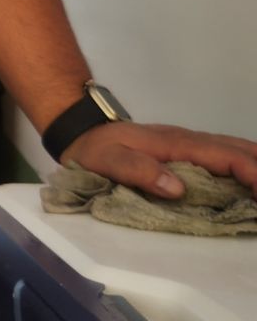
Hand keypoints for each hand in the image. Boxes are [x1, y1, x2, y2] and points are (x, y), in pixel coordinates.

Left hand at [64, 122, 256, 198]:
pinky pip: (223, 154)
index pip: (227, 156)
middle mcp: (188, 140)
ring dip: (256, 164)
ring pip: (234, 148)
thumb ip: (138, 171)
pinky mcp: (184, 150)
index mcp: (176, 144)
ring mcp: (188, 143)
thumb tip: (176, 188)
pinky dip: (244, 163)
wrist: (81, 131)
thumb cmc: (94, 149)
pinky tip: (251, 178)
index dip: (253, 175)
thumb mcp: (108, 160)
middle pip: (239, 149)